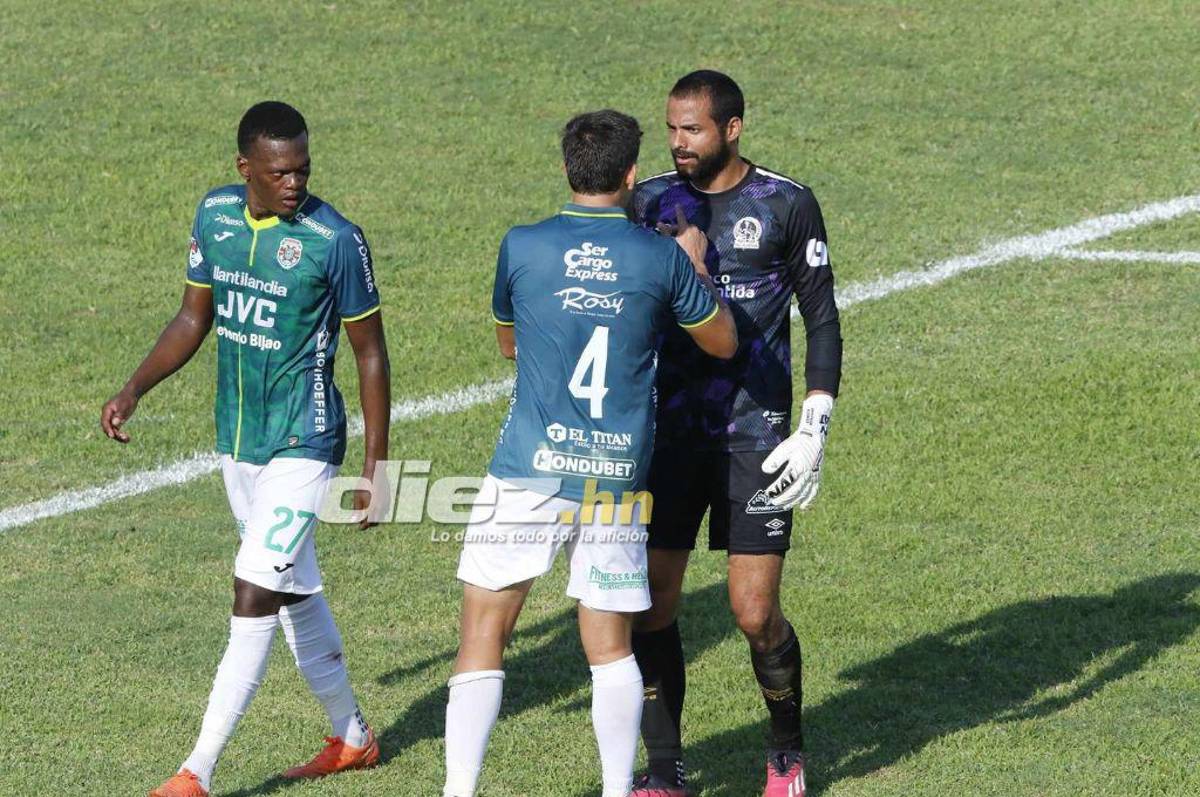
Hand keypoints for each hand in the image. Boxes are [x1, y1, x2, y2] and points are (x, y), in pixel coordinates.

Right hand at [100, 388, 138, 442]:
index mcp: (106, 410)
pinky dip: (121, 435)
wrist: (131, 394)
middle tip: (124, 437)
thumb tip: (114, 424)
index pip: (105, 422)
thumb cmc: (128, 399)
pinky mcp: (116, 421)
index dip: (108, 429)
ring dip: (118, 436)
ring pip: (112, 431)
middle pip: (107, 428)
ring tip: (127, 439)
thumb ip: (119, 415)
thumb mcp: (125, 406)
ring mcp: (111, 419)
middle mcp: (107, 415)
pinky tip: (128, 439)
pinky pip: (116, 431)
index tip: (112, 436)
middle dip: (114, 434)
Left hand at [353, 461, 388, 529]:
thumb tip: (354, 520)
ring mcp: (386, 503)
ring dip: (375, 517)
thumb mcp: (357, 497)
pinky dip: (379, 511)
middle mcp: (381, 507)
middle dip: (370, 523)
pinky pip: (385, 509)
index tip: (359, 527)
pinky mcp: (388, 499)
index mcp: (372, 508)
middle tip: (363, 521)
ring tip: (367, 513)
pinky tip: (374, 507)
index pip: (368, 523)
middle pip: (376, 522)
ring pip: (381, 516)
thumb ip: (357, 510)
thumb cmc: (364, 484)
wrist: (375, 472)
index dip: (363, 526)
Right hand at [665, 206, 709, 275]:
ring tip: (682, 242)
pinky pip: (698, 237)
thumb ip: (665, 231)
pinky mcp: (705, 242)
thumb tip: (659, 223)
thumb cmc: (679, 254)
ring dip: (687, 234)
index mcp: (686, 228)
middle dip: (680, 230)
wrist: (692, 266)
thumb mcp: (670, 242)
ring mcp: (701, 236)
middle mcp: (695, 230)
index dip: (678, 210)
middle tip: (674, 236)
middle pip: (685, 227)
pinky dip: (694, 239)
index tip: (677, 205)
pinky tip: (690, 245)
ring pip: (692, 232)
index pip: (680, 217)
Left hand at [761, 393, 833, 509]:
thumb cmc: (797, 442)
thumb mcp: (783, 448)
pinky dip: (809, 500)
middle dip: (783, 498)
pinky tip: (803, 507)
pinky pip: (814, 491)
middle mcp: (807, 474)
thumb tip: (765, 470)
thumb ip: (775, 460)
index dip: (776, 489)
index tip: (768, 493)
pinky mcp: (817, 477)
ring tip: (784, 506)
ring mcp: (813, 476)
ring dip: (793, 501)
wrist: (814, 437)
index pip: (785, 482)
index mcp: (798, 466)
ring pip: (804, 494)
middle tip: (773, 502)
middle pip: (794, 491)